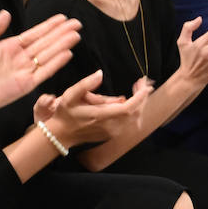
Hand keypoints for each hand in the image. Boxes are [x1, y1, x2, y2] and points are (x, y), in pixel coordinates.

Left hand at [0, 12, 78, 122]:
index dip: (49, 26)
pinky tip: (67, 53)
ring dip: (62, 45)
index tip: (62, 18)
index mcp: (11, 47)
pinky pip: (44, 72)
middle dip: (61, 33)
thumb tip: (7, 12)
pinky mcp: (26, 84)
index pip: (34, 34)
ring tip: (76, 35)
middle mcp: (21, 58)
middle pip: (46, 43)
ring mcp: (25, 71)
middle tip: (77, 23)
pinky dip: (56, 63)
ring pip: (48, 55)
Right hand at [31, 69, 150, 147]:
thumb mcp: (70, 95)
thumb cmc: (66, 113)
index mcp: (100, 116)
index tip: (145, 85)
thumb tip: (100, 73)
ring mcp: (112, 133)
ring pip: (135, 118)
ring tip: (138, 89)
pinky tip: (129, 100)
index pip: (127, 109)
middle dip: (142, 97)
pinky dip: (134, 111)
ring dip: (140, 103)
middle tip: (142, 82)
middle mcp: (109, 127)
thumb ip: (85, 84)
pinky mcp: (113, 135)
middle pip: (135, 113)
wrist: (62, 134)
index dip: (139, 98)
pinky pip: (130, 123)